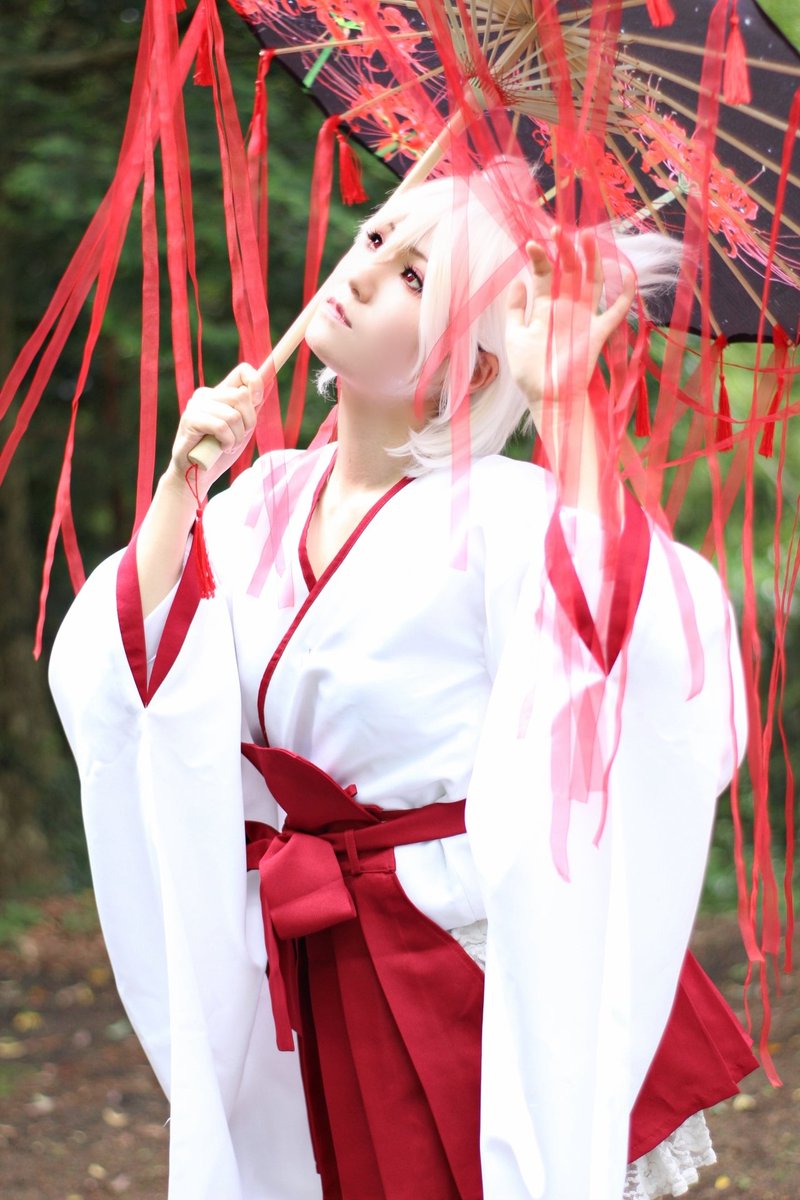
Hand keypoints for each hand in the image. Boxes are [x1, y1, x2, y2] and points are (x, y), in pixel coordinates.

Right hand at [166, 362, 262, 494]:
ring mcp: (196, 405)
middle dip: (249, 421)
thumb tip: (268, 384)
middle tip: (239, 437)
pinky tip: (220, 448)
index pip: (242, 371)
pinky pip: (221, 426)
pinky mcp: (190, 420)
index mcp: (220, 392)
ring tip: (228, 446)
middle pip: (242, 395)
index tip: (258, 402)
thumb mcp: (242, 427)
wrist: (198, 474)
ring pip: (233, 414)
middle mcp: (206, 394)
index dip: (256, 382)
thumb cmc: (220, 451)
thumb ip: (251, 408)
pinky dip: (227, 441)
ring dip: (237, 437)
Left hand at [505, 226, 635, 417]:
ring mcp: (584, 318)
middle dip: (565, 250)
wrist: (547, 399)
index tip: (532, 244)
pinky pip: (616, 310)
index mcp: (545, 308)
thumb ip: (516, 309)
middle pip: (569, 272)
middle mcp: (566, 308)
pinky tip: (628, 272)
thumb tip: (519, 281)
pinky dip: (625, 293)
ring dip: (592, 260)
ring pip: (592, 282)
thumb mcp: (514, 337)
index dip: (539, 259)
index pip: (545, 275)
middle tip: (558, 230)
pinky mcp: (598, 333)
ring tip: (588, 236)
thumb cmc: (529, 371)